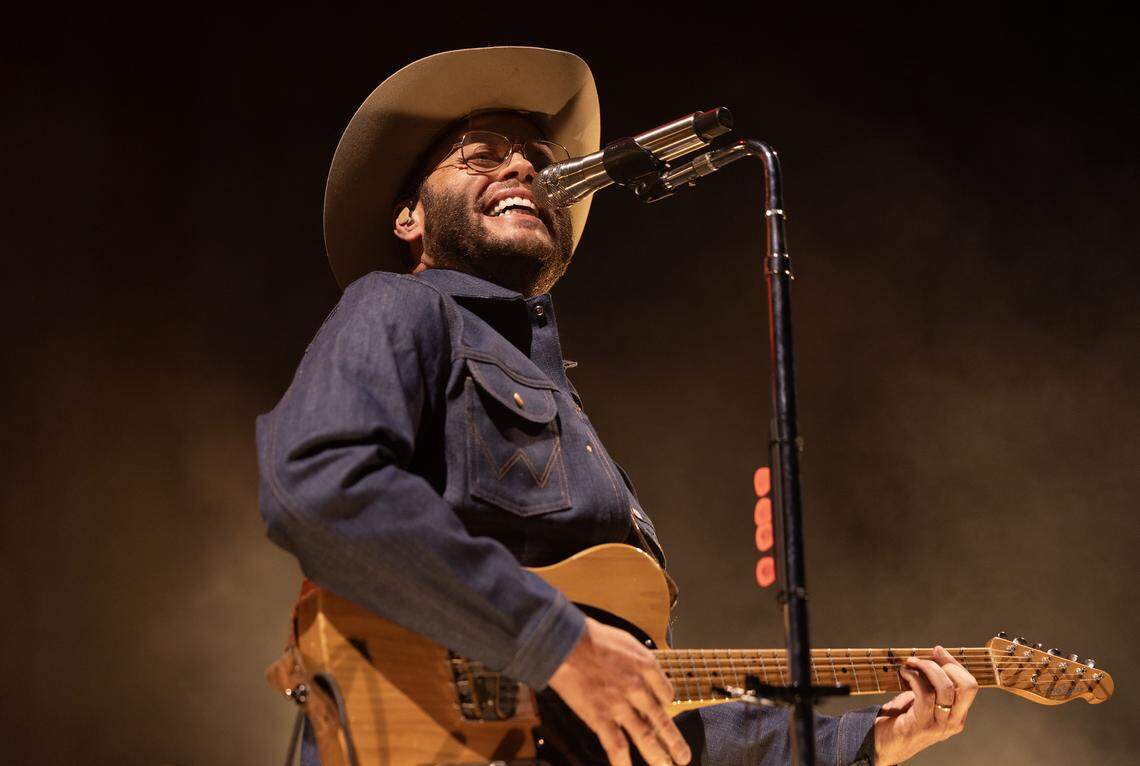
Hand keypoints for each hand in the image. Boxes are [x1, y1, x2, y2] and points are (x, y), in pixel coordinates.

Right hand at [548, 617, 691, 765]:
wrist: (567, 642)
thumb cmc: (592, 637)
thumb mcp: (626, 641)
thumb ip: (639, 658)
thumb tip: (645, 670)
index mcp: (646, 667)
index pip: (666, 693)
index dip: (664, 704)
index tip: (662, 710)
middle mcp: (638, 688)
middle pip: (661, 719)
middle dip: (674, 741)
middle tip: (683, 756)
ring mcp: (620, 705)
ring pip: (645, 737)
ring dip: (658, 756)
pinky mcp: (601, 717)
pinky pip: (616, 746)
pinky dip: (623, 763)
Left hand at [874, 645, 979, 764]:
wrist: (881, 744)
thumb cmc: (900, 719)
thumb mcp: (922, 699)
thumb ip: (931, 683)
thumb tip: (935, 654)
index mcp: (957, 715)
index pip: (969, 685)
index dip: (954, 663)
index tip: (937, 651)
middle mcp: (952, 722)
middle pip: (966, 686)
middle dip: (945, 664)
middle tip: (923, 658)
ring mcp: (938, 725)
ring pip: (945, 688)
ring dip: (925, 668)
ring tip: (910, 664)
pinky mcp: (921, 725)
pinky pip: (925, 694)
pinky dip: (914, 677)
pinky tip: (904, 674)